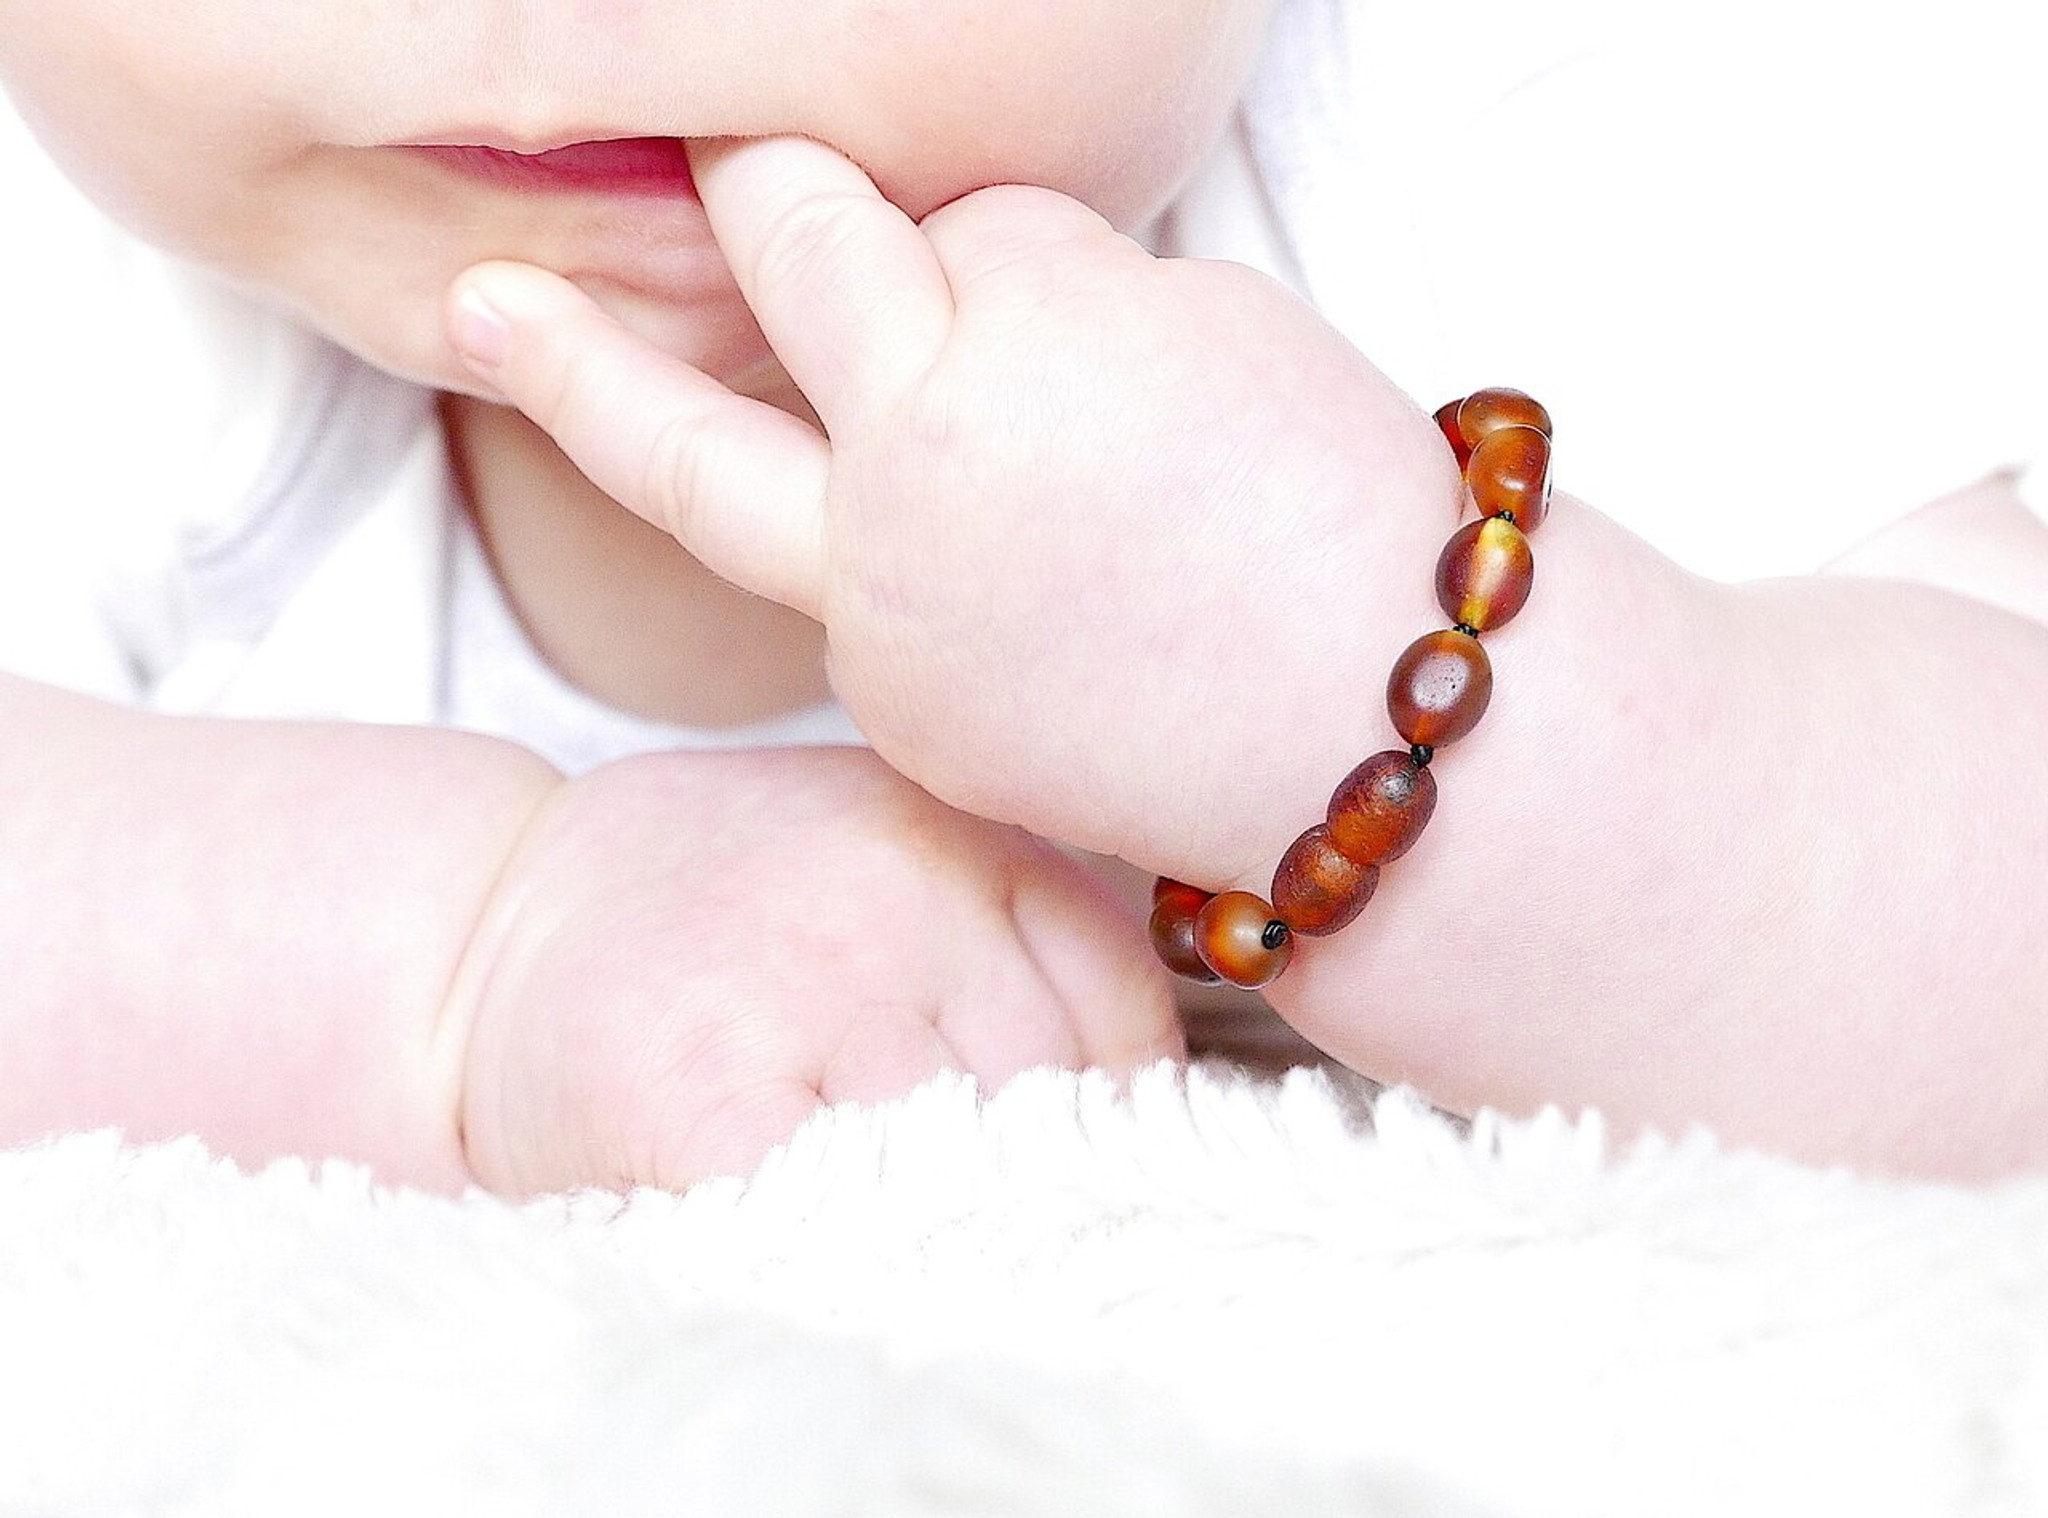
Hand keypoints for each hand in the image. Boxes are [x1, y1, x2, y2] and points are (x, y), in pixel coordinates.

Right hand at [446, 135, 1460, 883]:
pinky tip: (1201, 425)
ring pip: (982, 226)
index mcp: (870, 591)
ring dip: (1011, 282)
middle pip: (800, 226)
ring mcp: (1065, 355)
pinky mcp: (1185, 293)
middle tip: (778, 178)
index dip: (565, 371)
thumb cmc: (1166, 728)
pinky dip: (1135, 321)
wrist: (1383, 722)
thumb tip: (865, 404)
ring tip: (1106, 417)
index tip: (488, 298)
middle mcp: (938, 455)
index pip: (676, 452)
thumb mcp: (960, 692)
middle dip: (778, 188)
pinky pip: (1120, 263)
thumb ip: (875, 547)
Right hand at [449, 746, 1179, 1194]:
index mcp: (955, 834)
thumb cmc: (707, 911)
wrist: (487, 923)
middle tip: (1016, 1223)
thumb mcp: (884, 856)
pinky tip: (841, 1245)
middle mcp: (896, 894)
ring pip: (970, 1161)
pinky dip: (862, 1254)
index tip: (1098, 1162)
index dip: (1123, 1110)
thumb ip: (1011, 933)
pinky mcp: (704, 1095)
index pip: (1120, 1008)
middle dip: (1043, 1175)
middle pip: (1056, 1092)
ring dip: (962, 1224)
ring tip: (926, 1240)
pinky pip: (846, 1216)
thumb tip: (1140, 1095)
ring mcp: (802, 987)